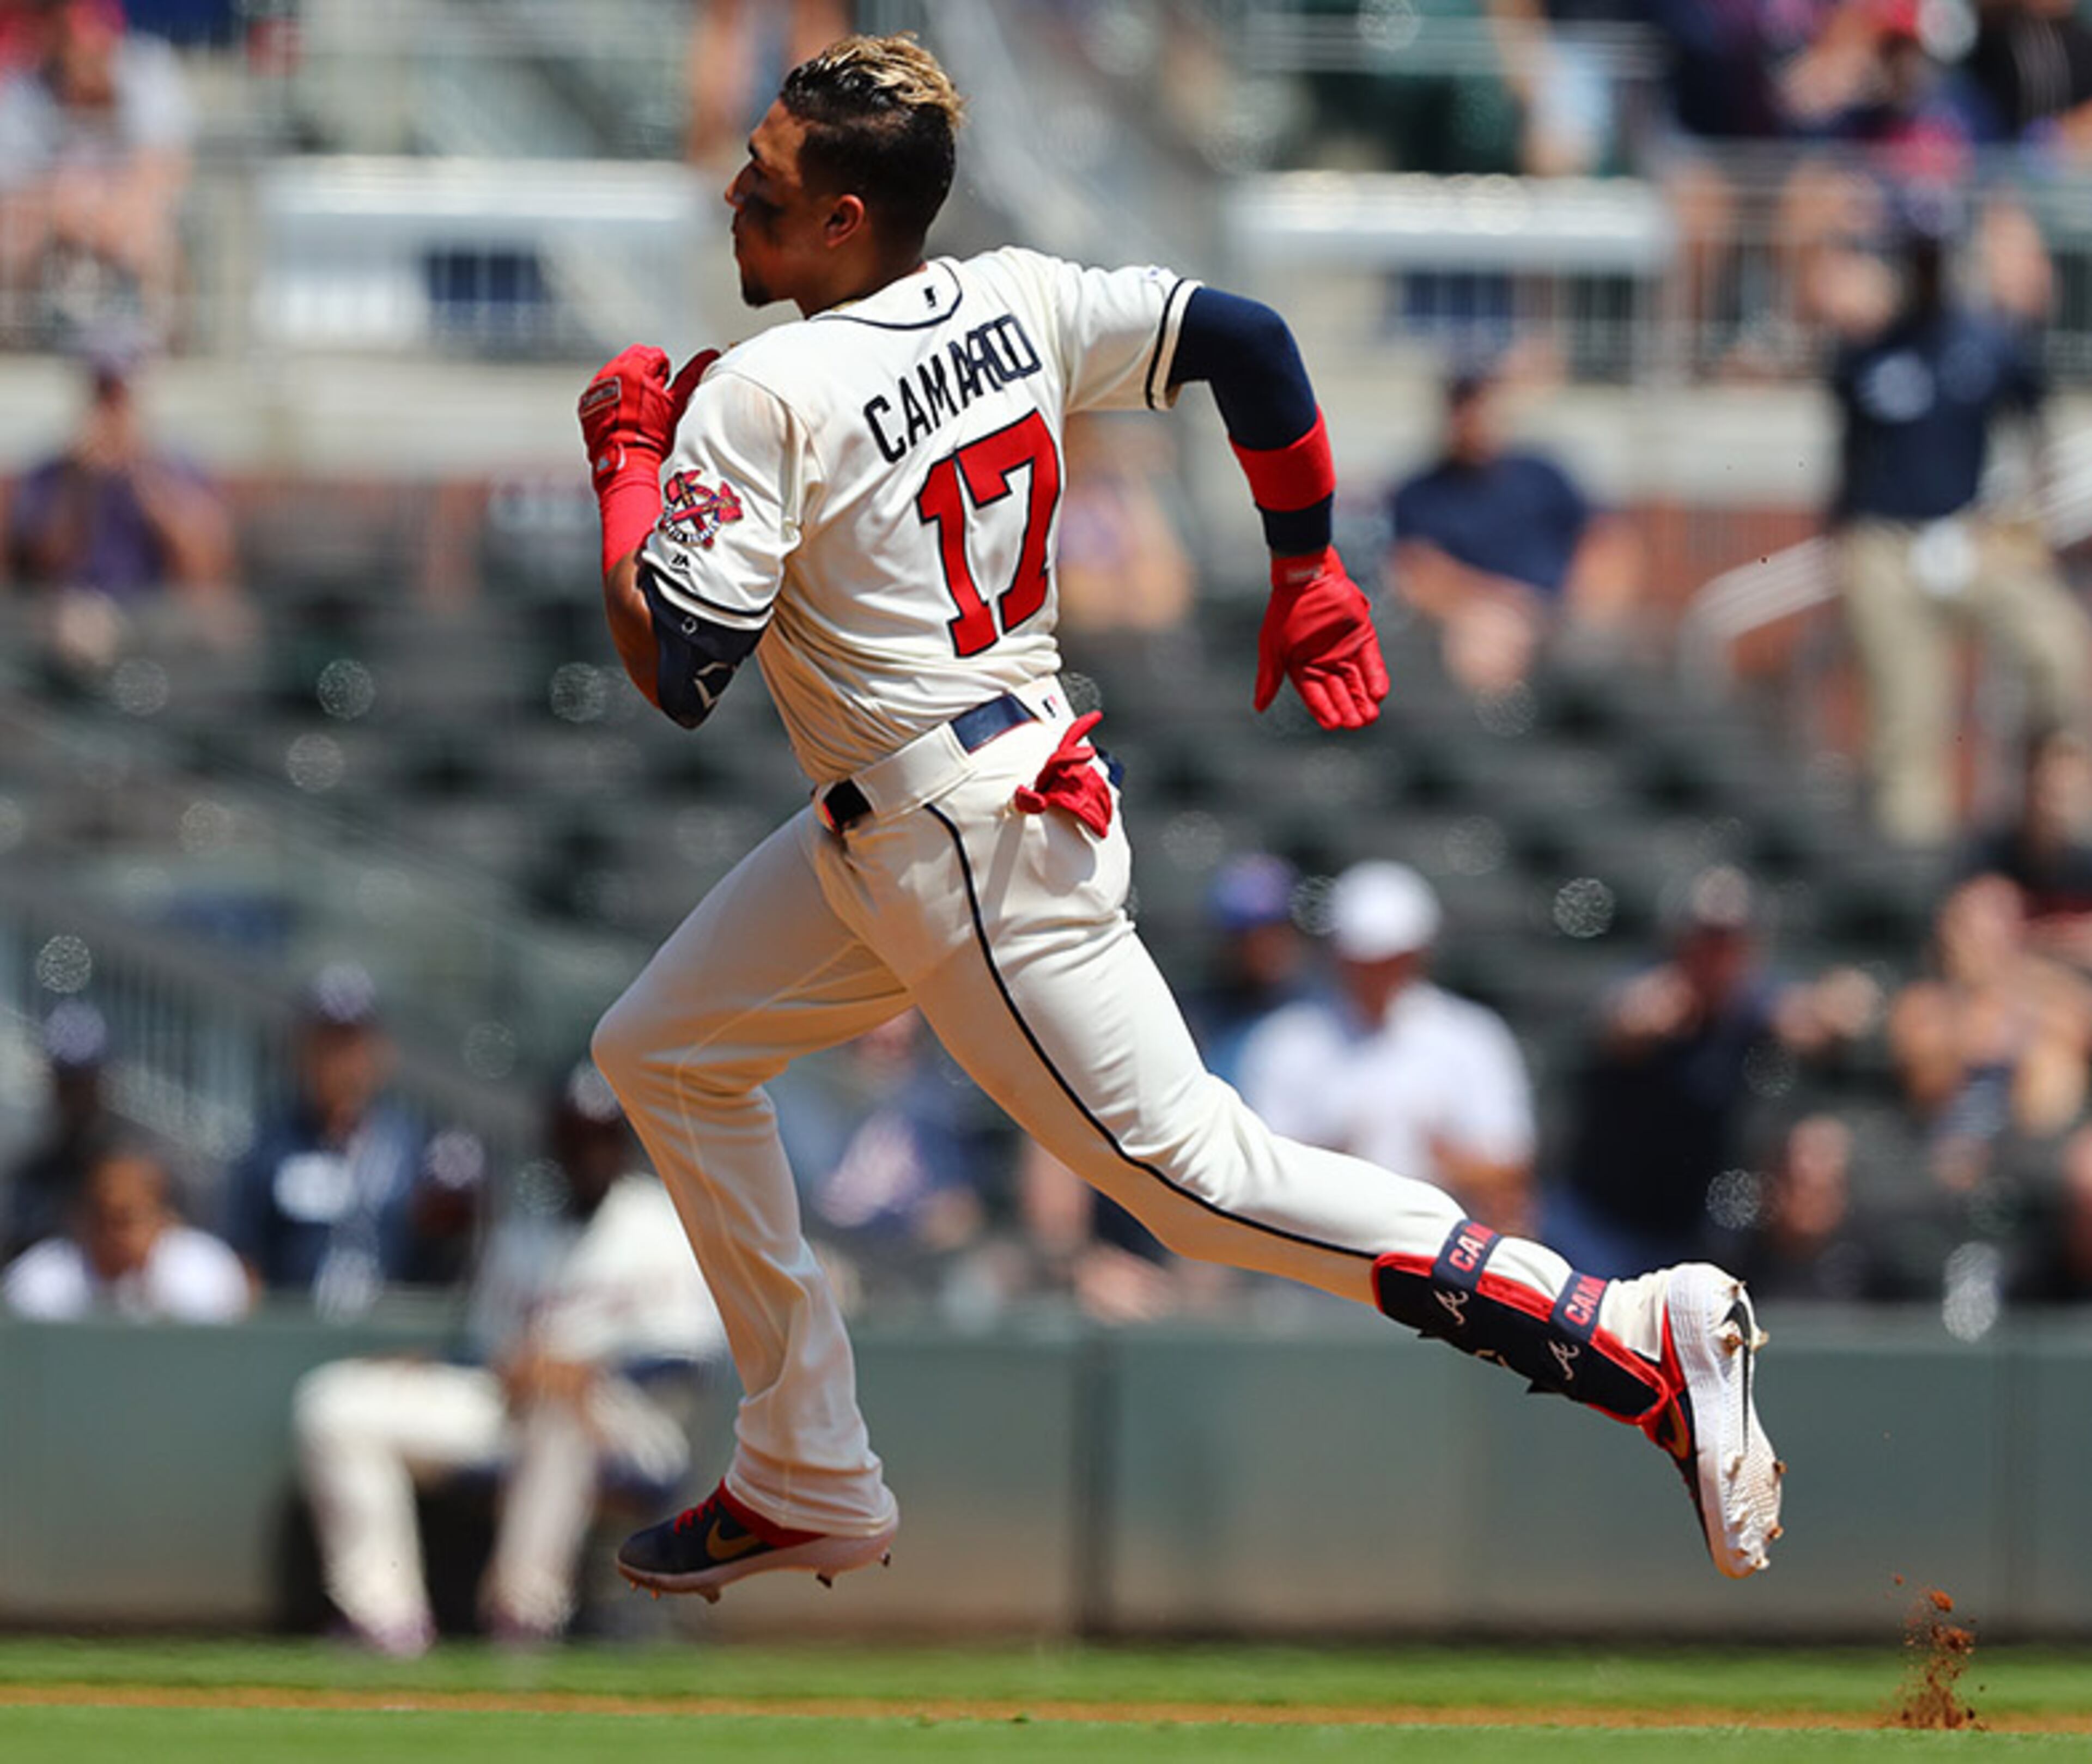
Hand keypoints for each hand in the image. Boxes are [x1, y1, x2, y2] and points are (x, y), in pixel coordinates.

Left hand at [578, 345, 715, 488]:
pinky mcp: (586, 401)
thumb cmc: (651, 436)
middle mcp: (610, 372)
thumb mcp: (675, 404)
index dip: (664, 376)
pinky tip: (621, 416)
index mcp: (633, 367)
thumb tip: (709, 355)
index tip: (661, 395)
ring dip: (628, 386)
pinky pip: (602, 390)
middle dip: (645, 377)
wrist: (625, 461)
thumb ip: (691, 376)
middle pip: (635, 361)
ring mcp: (596, 386)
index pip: (656, 356)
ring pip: (618, 374)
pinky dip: (612, 399)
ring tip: (635, 411)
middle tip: (650, 403)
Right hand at [1253, 546, 1389, 729]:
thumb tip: (1258, 707)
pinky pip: (1372, 661)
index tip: (1333, 725)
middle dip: (1348, 708)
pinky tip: (1378, 693)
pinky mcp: (1363, 636)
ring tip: (1370, 716)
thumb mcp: (1273, 646)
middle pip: (1339, 691)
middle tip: (1357, 724)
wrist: (1307, 575)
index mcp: (1303, 666)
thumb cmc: (1285, 610)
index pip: (1315, 695)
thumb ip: (1269, 677)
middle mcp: (1325, 661)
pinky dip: (1376, 676)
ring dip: (1364, 699)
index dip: (1324, 709)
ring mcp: (1345, 649)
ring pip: (1357, 681)